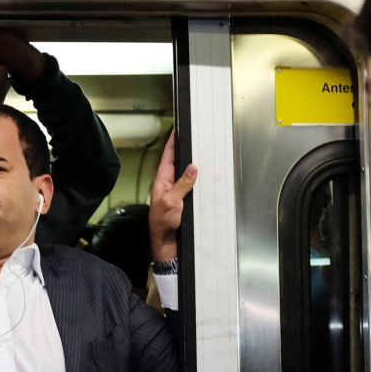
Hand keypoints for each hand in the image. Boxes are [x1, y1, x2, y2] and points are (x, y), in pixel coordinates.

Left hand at [149, 132, 196, 262]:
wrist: (166, 242)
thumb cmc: (163, 223)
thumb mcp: (171, 202)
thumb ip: (181, 184)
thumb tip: (192, 166)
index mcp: (162, 180)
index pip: (167, 157)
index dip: (172, 143)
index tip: (178, 129)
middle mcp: (169, 183)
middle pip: (179, 162)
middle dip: (187, 150)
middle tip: (198, 137)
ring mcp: (177, 191)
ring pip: (187, 173)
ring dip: (195, 164)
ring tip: (206, 151)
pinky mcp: (184, 199)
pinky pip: (192, 185)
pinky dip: (199, 178)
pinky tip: (208, 174)